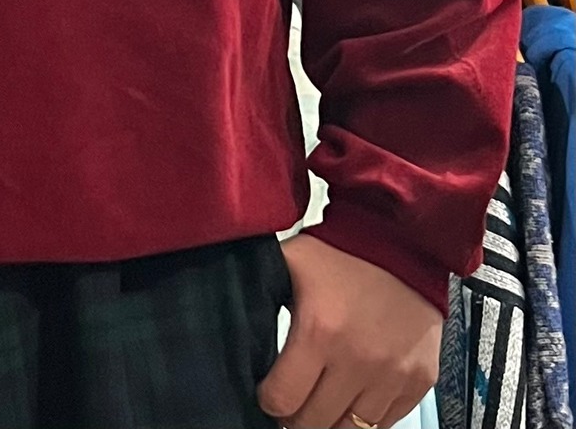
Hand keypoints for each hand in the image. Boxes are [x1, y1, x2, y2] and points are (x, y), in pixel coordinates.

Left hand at [257, 234, 440, 428]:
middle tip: (292, 400)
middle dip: (296, 416)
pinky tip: (351, 398)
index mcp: (319, 331)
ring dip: (331, 420)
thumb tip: (234, 323)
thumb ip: (261, 295)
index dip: (269, 400)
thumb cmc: (339, 254)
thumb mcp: (289, 264)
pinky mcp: (420, 381)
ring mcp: (393, 375)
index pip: (283, 399)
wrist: (401, 243)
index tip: (268, 393)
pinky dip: (366, 417)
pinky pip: (387, 423)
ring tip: (320, 403)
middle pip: (315, 422)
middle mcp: (359, 360)